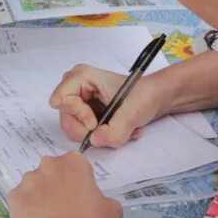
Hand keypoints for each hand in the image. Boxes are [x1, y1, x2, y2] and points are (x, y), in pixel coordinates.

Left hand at [7, 154, 120, 217]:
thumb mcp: (112, 208)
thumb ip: (101, 197)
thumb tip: (95, 202)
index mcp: (74, 162)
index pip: (75, 164)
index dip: (77, 180)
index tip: (79, 195)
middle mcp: (48, 164)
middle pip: (50, 171)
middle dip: (54, 184)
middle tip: (62, 206)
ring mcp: (28, 180)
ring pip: (32, 185)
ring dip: (38, 196)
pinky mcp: (13, 197)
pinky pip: (20, 201)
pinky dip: (25, 210)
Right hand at [48, 63, 168, 147]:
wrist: (155, 98)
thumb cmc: (144, 96)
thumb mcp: (132, 114)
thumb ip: (114, 131)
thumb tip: (94, 141)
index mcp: (82, 77)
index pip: (62, 100)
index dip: (78, 116)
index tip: (96, 123)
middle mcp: (76, 86)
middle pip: (66, 118)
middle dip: (89, 131)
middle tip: (111, 130)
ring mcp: (79, 100)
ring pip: (74, 128)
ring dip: (98, 135)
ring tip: (120, 129)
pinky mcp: (84, 111)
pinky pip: (83, 131)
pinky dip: (101, 135)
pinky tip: (118, 128)